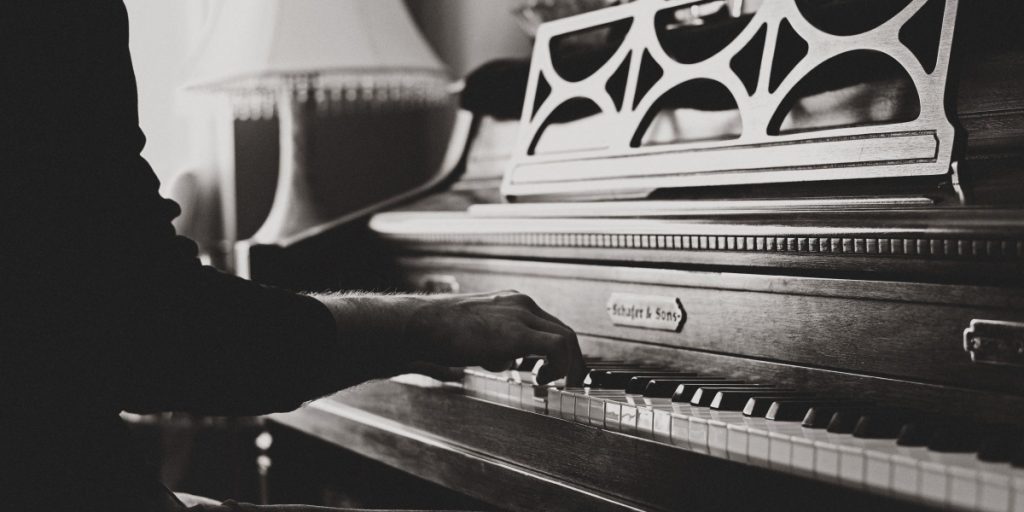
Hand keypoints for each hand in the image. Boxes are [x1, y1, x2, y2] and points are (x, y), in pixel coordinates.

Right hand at [404, 290, 584, 384]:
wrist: (420, 325)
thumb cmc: (438, 333)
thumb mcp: (476, 337)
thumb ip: (495, 346)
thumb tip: (503, 363)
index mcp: (510, 302)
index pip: (548, 324)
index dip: (557, 349)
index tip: (556, 368)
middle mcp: (520, 304)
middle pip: (563, 330)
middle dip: (571, 359)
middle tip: (570, 381)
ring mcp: (521, 315)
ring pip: (566, 338)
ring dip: (569, 366)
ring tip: (558, 385)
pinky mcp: (518, 332)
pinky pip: (558, 347)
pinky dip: (560, 366)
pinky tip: (543, 381)